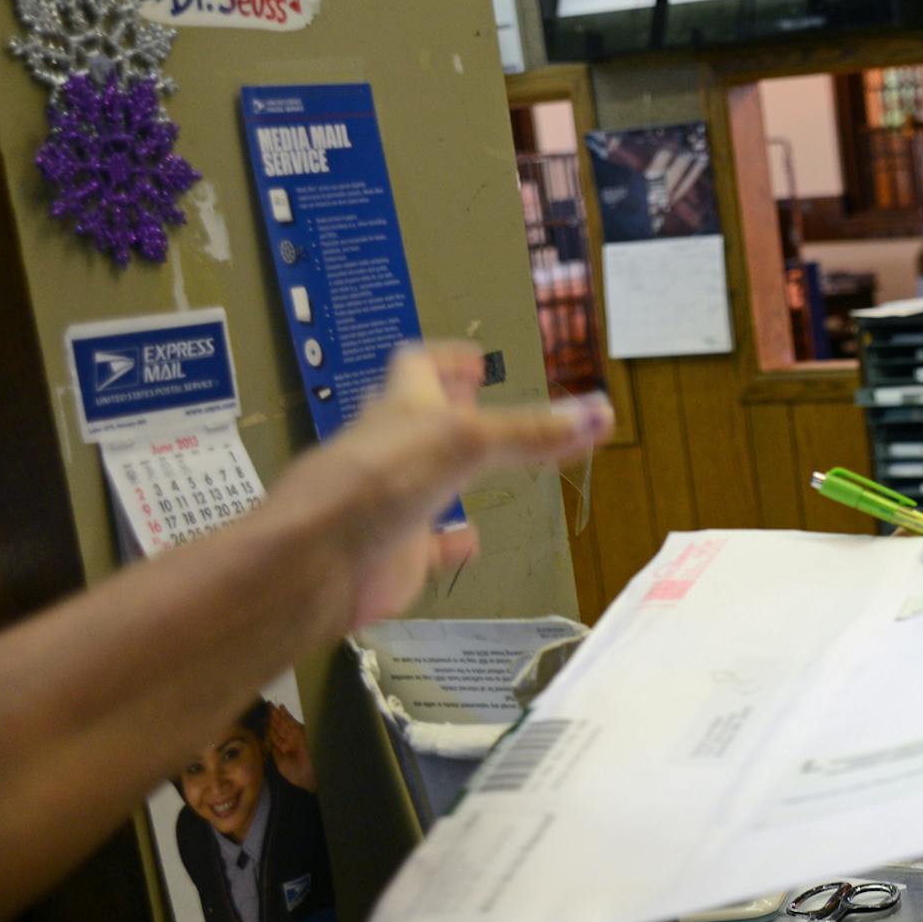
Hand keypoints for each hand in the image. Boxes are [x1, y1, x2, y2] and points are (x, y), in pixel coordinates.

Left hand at [263, 703, 315, 792]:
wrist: (309, 774)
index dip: (269, 728)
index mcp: (285, 750)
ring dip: (277, 714)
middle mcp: (290, 741)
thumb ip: (275, 752)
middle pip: (279, 727)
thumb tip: (269, 742)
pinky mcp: (300, 732)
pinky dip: (286, 714)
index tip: (263, 720)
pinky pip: (291, 721)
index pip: (276, 736)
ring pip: (284, 723)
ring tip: (271, 705)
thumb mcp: (281, 764)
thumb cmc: (295, 773)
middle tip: (267, 707)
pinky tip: (281, 708)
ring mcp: (295, 736)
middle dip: (273, 718)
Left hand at [264, 344, 612, 629]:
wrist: (320, 561)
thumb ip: (533, 433)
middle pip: (418, 419)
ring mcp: (388, 502)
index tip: (476, 360)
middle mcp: (390, 449)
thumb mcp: (468, 444)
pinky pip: (426, 544)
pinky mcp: (392, 552)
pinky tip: (471, 541)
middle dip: (449, 411)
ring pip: (422, 479)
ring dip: (449, 472)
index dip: (446, 359)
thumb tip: (602, 413)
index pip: (418, 366)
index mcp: (401, 407)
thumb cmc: (381, 481)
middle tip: (481, 406)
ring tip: (487, 468)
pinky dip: (451, 541)